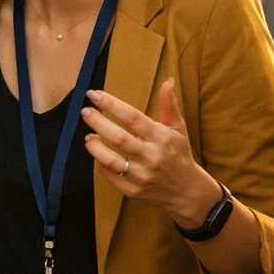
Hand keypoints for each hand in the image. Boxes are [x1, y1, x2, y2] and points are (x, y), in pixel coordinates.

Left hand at [82, 80, 219, 226]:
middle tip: (85, 111)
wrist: (188, 192)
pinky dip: (101, 164)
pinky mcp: (134, 191)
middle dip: (98, 122)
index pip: (132, 117)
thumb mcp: (179, 129)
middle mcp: (152, 156)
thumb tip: (167, 81)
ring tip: (88, 136)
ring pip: (111, 160)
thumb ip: (169, 105)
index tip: (94, 94)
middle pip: (119, 137)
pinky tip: (97, 153)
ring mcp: (142, 176)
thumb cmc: (179, 154)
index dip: (111, 104)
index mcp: (161, 137)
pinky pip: (112, 177)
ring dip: (95, 147)